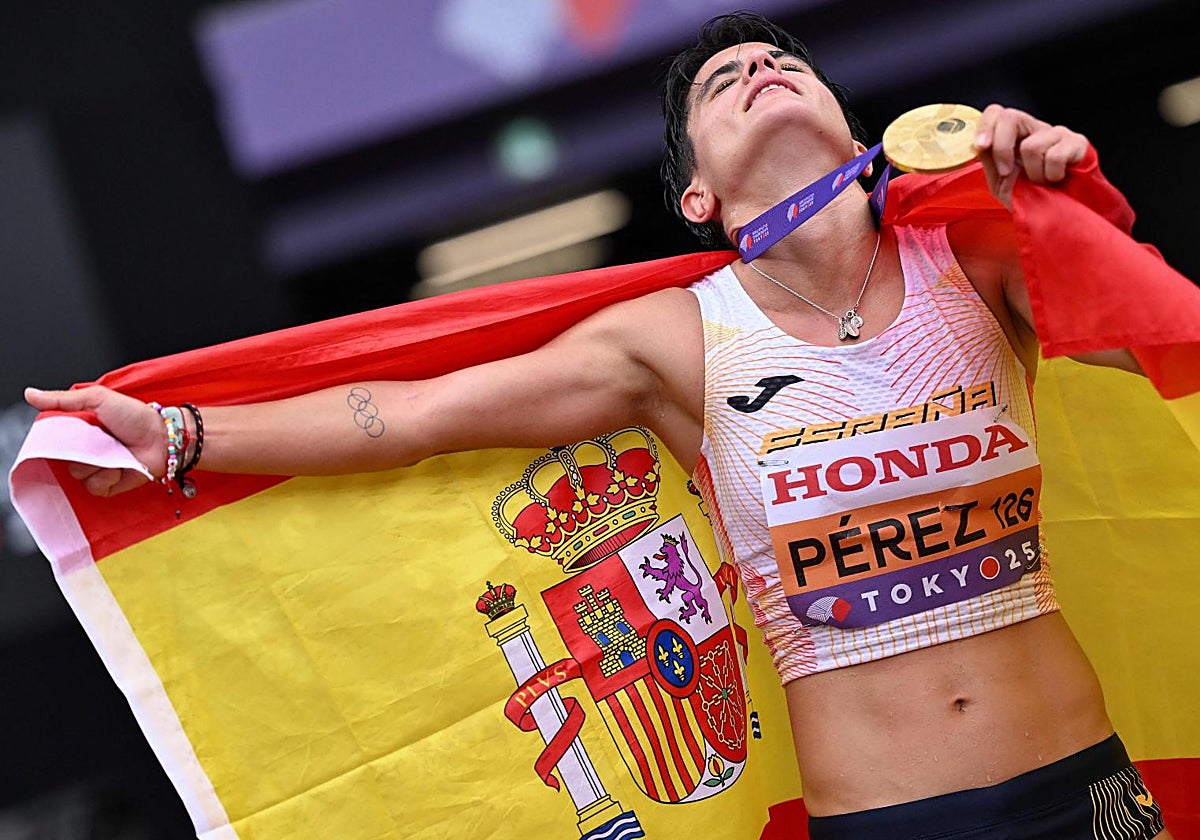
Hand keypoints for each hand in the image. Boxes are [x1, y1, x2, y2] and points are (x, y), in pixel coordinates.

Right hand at [24, 385, 164, 495]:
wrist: (162, 438)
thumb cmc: (135, 416)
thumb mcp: (98, 398)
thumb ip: (63, 399)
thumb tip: (31, 394)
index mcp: (79, 430)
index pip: (53, 440)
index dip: (57, 439)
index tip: (71, 432)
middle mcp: (85, 450)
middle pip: (63, 459)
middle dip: (81, 450)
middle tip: (100, 439)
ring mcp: (96, 468)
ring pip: (77, 474)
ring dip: (96, 463)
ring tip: (114, 452)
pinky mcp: (108, 485)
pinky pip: (93, 487)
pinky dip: (106, 478)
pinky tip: (119, 467)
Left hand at [973, 105, 1088, 208]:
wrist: (1058, 214)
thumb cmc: (1031, 196)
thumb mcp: (1000, 182)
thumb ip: (989, 161)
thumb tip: (978, 145)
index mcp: (1015, 135)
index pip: (996, 113)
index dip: (985, 126)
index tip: (980, 147)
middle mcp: (1036, 129)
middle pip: (1011, 117)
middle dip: (1002, 148)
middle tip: (1007, 172)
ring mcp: (1058, 133)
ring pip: (1031, 145)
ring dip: (1032, 173)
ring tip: (1040, 181)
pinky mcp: (1077, 143)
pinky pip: (1054, 156)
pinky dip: (1051, 175)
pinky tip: (1056, 179)